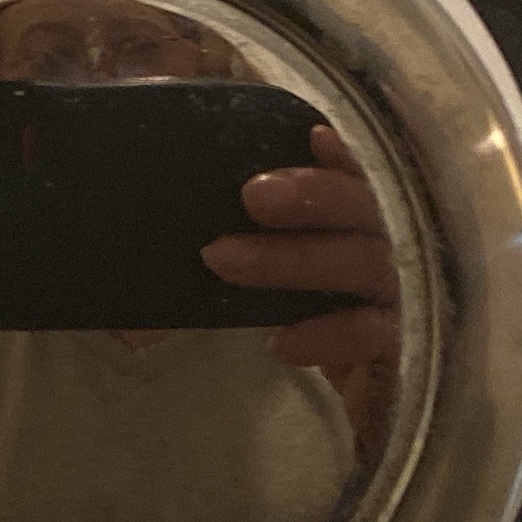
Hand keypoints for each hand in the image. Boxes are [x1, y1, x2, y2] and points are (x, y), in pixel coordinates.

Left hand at [203, 125, 400, 451]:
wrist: (351, 387)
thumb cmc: (289, 303)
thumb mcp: (238, 268)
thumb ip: (196, 259)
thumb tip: (127, 320)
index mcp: (347, 208)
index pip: (352, 166)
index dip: (338, 150)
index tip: (310, 135)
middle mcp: (379, 239)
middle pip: (360, 205)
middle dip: (310, 196)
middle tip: (252, 194)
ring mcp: (393, 292)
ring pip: (362, 263)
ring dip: (296, 259)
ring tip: (222, 259)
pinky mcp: (394, 347)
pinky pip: (372, 334)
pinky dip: (328, 334)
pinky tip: (281, 343)